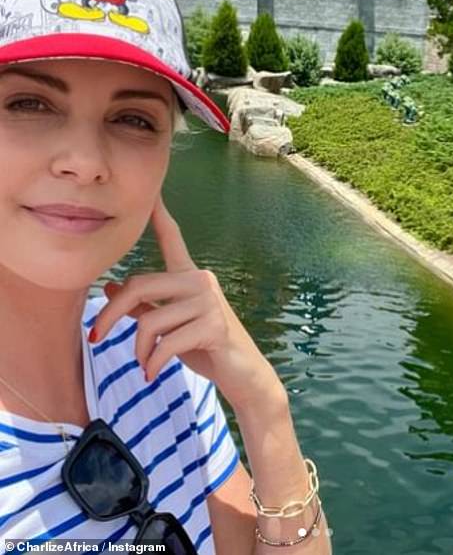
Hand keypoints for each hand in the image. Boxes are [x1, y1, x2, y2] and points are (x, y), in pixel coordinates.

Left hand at [88, 194, 285, 414]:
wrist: (243, 373)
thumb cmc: (205, 346)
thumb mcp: (170, 325)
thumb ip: (143, 305)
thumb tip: (112, 287)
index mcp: (189, 276)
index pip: (173, 239)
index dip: (160, 215)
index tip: (151, 193)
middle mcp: (200, 281)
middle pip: (138, 285)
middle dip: (110, 314)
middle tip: (96, 337)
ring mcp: (208, 302)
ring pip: (149, 321)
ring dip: (139, 349)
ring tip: (145, 363)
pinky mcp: (213, 325)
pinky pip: (166, 342)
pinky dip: (152, 362)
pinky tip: (152, 373)